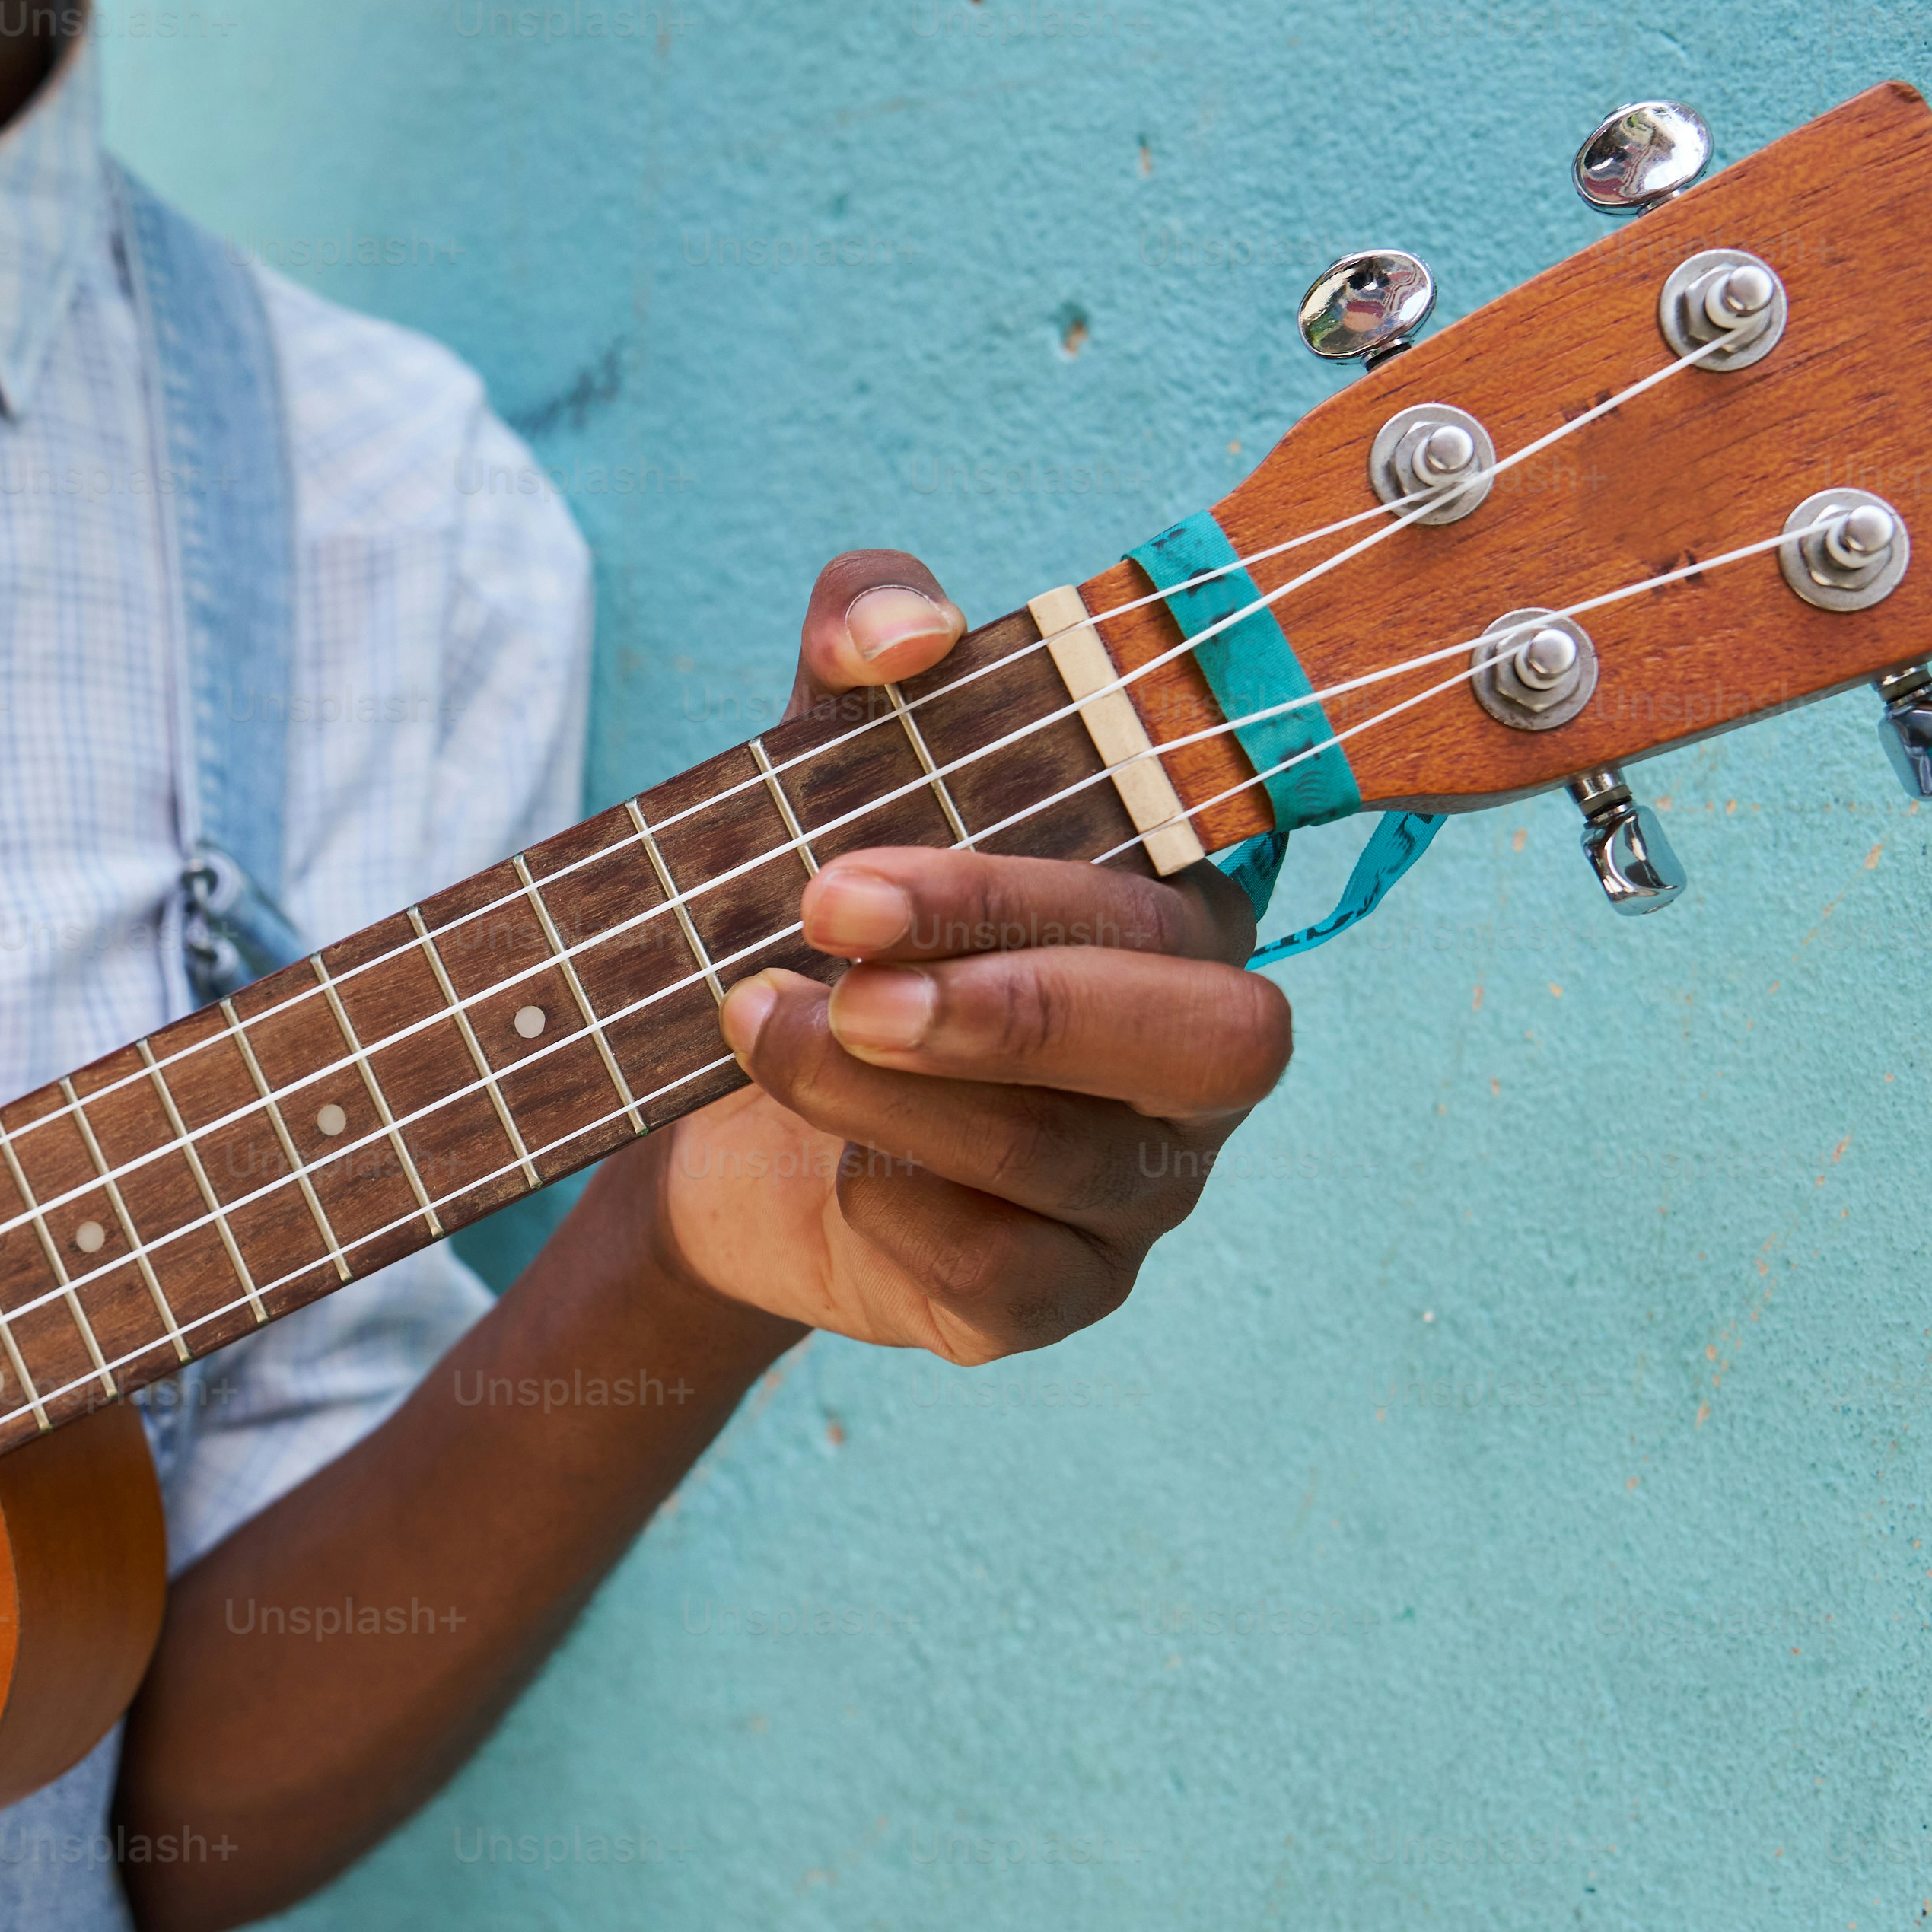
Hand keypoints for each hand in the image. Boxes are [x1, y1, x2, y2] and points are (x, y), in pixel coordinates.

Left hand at [634, 549, 1294, 1364]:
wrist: (724, 1118)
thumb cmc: (824, 921)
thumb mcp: (827, 752)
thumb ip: (865, 634)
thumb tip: (907, 635)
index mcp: (1179, 911)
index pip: (1178, 891)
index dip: (1020, 887)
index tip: (840, 875)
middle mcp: (1198, 1055)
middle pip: (1206, 1037)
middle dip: (1009, 1005)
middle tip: (827, 961)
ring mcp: (1145, 1190)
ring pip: (1083, 1161)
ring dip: (906, 1097)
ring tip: (761, 1032)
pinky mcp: (1060, 1297)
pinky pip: (1021, 1279)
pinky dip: (912, 1219)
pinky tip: (836, 1171)